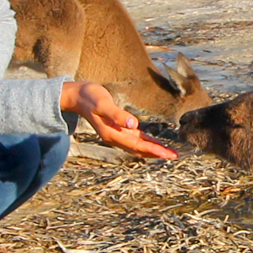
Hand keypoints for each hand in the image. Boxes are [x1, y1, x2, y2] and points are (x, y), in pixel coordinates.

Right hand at [61, 81, 178, 160]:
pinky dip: (146, 143)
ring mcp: (117, 134)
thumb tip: (133, 124)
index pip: (137, 145)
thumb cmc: (90, 97)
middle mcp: (115, 137)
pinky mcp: (119, 128)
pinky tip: (155, 143)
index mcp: (111, 134)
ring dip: (153, 150)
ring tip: (168, 153)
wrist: (78, 96)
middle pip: (139, 149)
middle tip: (174, 156)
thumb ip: (116, 114)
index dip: (153, 150)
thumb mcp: (102, 103)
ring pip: (138, 146)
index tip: (167, 155)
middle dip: (157, 153)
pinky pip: (135, 139)